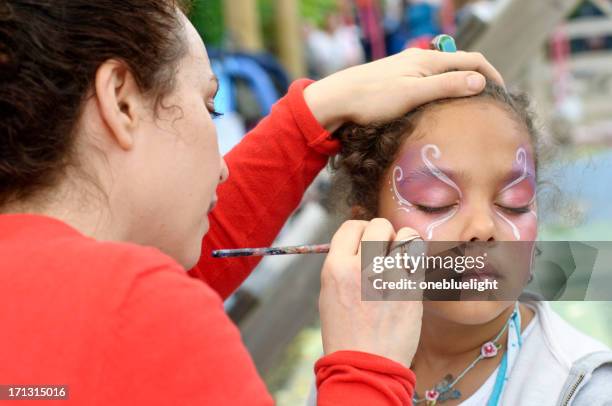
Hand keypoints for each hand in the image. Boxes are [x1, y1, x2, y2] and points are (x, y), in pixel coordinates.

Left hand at [304, 48, 503, 131]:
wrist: (336, 99)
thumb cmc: (372, 98)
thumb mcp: (413, 94)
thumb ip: (446, 86)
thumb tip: (481, 81)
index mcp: (428, 60)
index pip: (472, 60)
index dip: (492, 75)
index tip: (503, 95)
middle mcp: (420, 60)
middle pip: (460, 66)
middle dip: (478, 81)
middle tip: (489, 104)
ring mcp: (407, 70)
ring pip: (444, 75)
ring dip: (460, 87)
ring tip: (468, 109)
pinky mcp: (397, 81)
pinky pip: (429, 83)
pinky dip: (442, 92)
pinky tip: (439, 108)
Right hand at [319, 219, 422, 366]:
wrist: (366, 365)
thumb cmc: (345, 331)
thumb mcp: (329, 293)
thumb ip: (344, 264)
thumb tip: (361, 243)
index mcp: (336, 268)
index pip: (352, 226)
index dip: (360, 231)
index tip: (364, 241)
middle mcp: (363, 268)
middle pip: (379, 225)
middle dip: (382, 233)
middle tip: (383, 249)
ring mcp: (391, 278)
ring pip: (407, 236)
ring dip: (404, 243)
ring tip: (399, 259)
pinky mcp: (413, 290)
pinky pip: (419, 260)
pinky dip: (415, 262)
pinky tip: (408, 274)